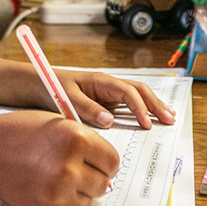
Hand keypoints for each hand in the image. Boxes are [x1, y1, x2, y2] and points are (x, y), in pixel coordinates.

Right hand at [0, 111, 118, 205]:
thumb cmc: (21, 133)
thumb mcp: (57, 124)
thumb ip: (85, 142)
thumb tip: (109, 167)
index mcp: (76, 139)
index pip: (113, 161)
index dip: (104, 161)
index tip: (96, 160)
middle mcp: (69, 166)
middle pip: (103, 183)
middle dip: (92, 177)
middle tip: (73, 168)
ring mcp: (57, 191)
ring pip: (88, 200)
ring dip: (78, 191)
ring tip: (56, 175)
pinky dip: (62, 201)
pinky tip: (44, 185)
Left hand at [56, 71, 176, 129]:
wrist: (37, 84)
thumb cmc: (50, 87)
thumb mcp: (66, 98)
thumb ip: (86, 109)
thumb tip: (109, 121)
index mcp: (101, 81)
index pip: (127, 92)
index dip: (139, 107)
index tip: (146, 124)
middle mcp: (108, 85)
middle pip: (138, 90)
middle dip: (155, 104)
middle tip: (169, 120)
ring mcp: (108, 94)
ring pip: (137, 96)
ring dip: (153, 105)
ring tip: (169, 117)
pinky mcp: (105, 102)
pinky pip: (128, 105)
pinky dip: (142, 110)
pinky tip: (151, 119)